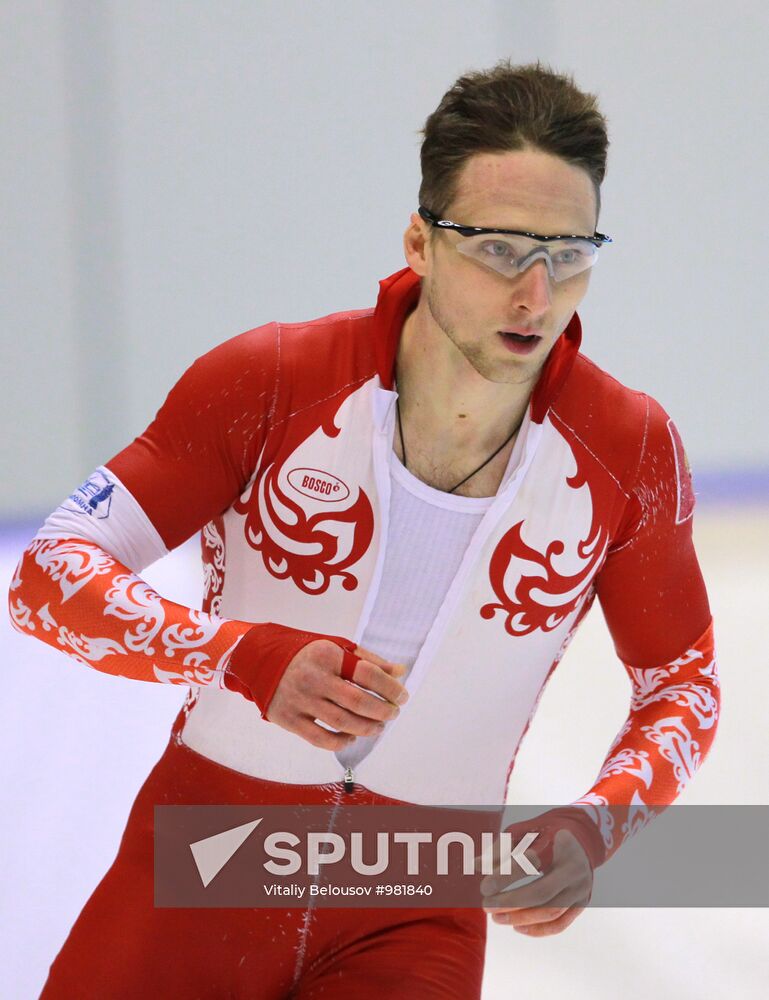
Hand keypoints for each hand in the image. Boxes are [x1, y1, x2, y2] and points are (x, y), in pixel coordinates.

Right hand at [266, 640, 408, 750]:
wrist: (260, 661)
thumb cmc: (306, 655)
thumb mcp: (336, 647)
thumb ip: (368, 659)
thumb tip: (400, 672)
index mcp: (328, 655)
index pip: (367, 673)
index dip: (390, 687)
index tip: (402, 696)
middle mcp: (313, 678)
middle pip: (357, 701)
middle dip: (382, 710)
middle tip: (393, 713)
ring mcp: (300, 700)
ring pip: (341, 722)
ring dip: (366, 728)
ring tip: (378, 727)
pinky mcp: (289, 720)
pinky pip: (321, 739)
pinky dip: (341, 742)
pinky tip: (352, 736)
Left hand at [479, 827, 592, 936]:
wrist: (581, 837)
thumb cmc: (545, 832)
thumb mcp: (522, 831)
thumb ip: (500, 848)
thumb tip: (475, 866)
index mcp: (557, 843)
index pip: (529, 864)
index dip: (505, 877)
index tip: (484, 887)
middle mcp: (573, 868)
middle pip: (541, 893)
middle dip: (511, 903)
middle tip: (486, 906)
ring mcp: (580, 887)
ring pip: (550, 912)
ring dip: (521, 919)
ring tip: (496, 918)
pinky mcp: (582, 902)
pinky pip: (561, 923)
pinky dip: (539, 930)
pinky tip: (518, 927)